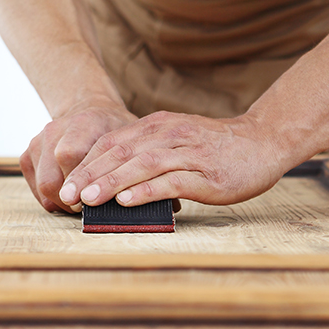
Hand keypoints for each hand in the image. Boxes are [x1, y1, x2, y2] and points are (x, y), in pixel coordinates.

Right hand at [20, 100, 136, 211]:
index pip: (69, 156)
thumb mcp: (130, 137)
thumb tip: (134, 193)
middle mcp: (54, 130)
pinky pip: (36, 188)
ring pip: (43, 187)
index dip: (80, 185)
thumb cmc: (114, 129)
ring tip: (82, 203)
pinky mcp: (29, 155)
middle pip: (51, 180)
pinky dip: (52, 198)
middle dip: (71, 201)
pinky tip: (71, 195)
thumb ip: (129, 161)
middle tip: (89, 208)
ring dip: (62, 203)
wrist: (89, 112)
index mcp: (82, 122)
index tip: (94, 200)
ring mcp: (38, 142)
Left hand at [58, 110, 283, 208]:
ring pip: (141, 166)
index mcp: (157, 127)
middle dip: (89, 175)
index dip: (86, 164)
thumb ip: (147, 154)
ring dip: (111, 182)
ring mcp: (187, 153)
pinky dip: (146, 191)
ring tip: (88, 200)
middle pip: (120, 153)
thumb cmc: (216, 149)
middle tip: (66, 196)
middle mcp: (168, 135)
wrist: (263, 142)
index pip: (112, 143)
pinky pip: (171, 181)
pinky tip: (126, 201)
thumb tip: (113, 181)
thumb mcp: (176, 142)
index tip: (65, 185)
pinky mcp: (205, 174)